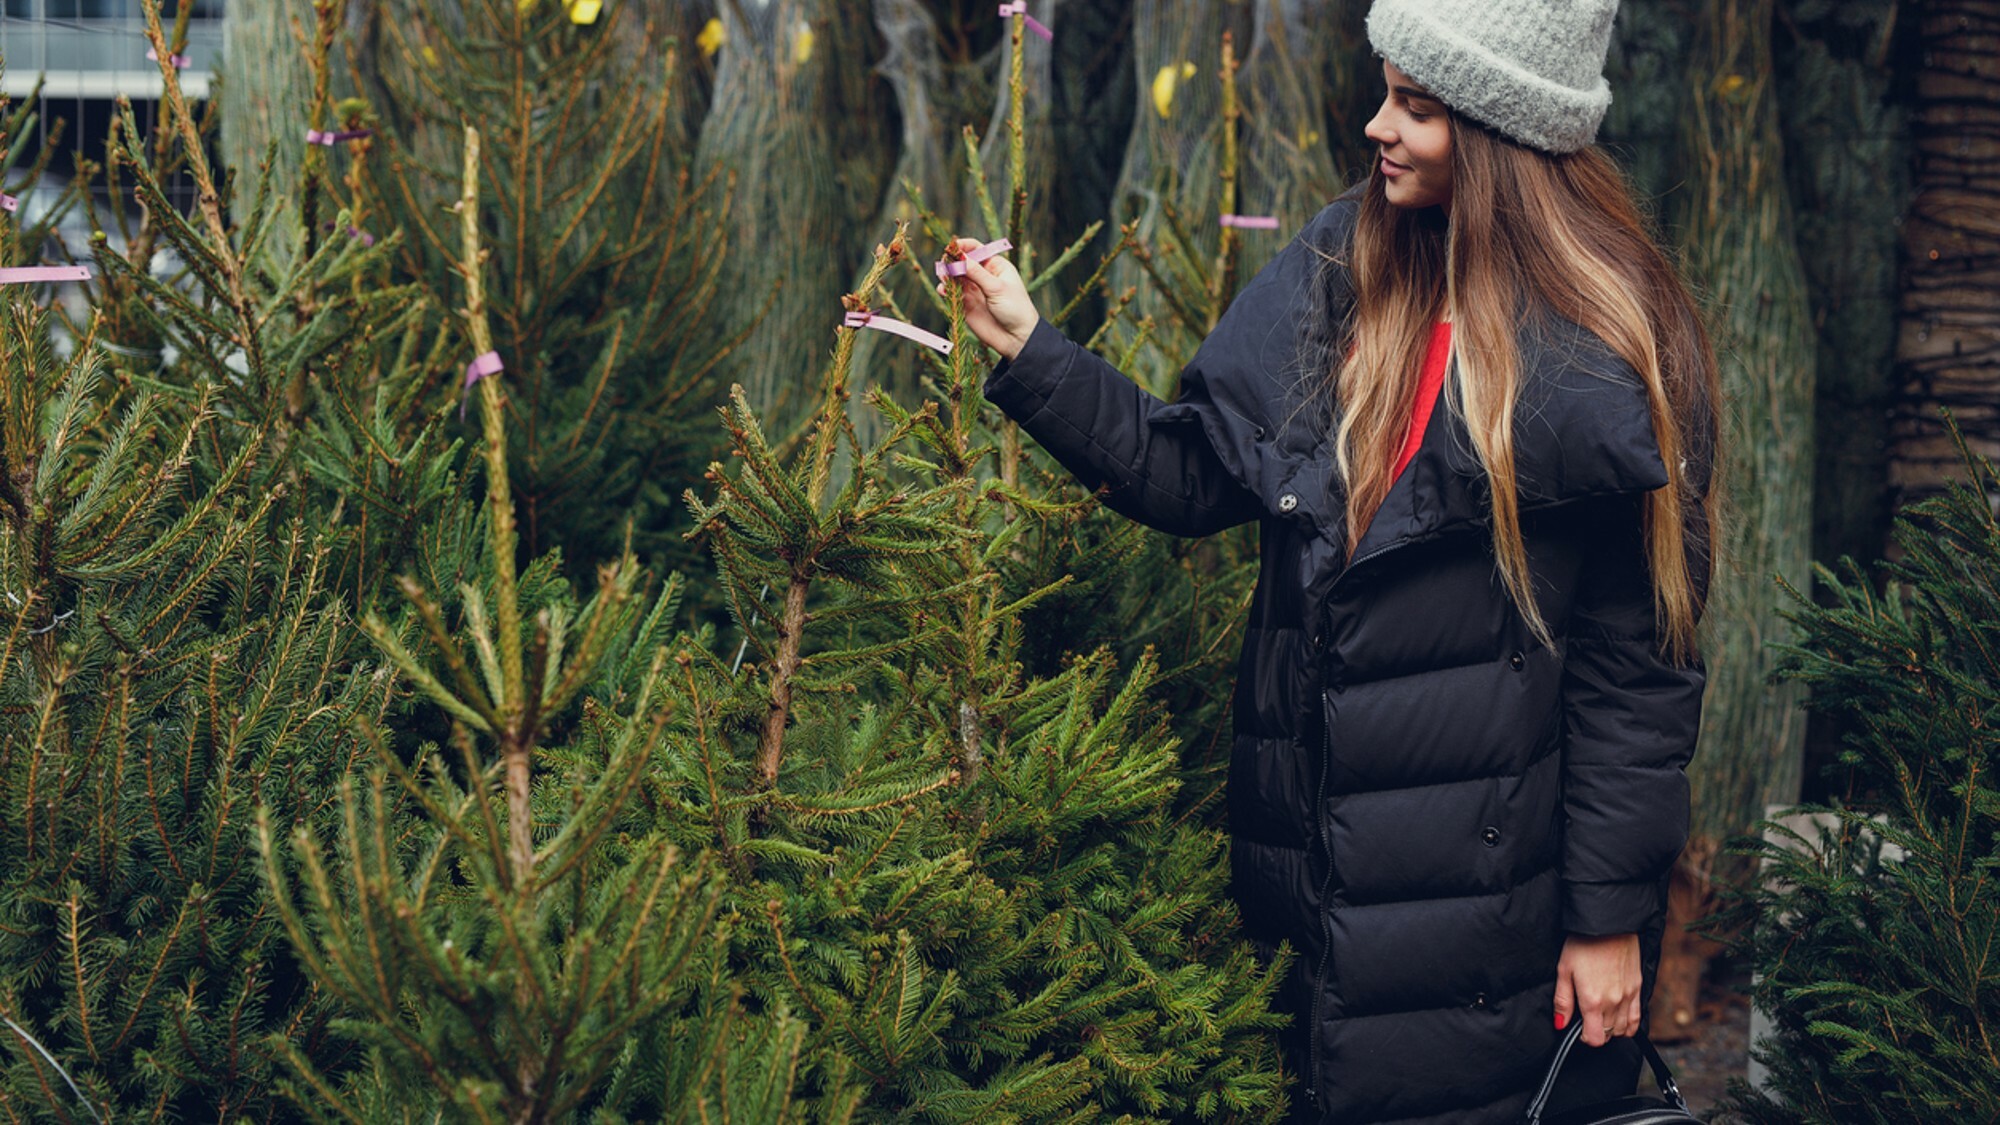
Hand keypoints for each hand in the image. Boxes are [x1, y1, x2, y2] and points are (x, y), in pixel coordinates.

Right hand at [935, 237, 1039, 359]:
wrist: (1016, 338)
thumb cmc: (1015, 309)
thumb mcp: (997, 287)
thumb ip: (976, 272)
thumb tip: (959, 256)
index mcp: (995, 265)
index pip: (976, 249)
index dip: (962, 246)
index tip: (952, 247)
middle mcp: (983, 275)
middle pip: (962, 261)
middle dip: (951, 261)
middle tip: (945, 264)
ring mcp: (973, 290)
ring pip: (954, 277)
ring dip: (946, 275)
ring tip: (944, 277)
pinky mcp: (966, 304)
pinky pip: (952, 293)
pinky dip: (945, 290)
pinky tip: (944, 291)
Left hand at [1553, 933, 1641, 1047]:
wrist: (1609, 923)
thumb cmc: (1583, 944)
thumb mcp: (1564, 970)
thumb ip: (1563, 1001)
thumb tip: (1560, 1025)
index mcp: (1593, 1001)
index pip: (1594, 1039)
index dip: (1583, 1038)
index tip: (1578, 1028)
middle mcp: (1614, 1003)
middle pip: (1608, 1035)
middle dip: (1596, 1032)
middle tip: (1586, 1018)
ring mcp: (1629, 996)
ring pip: (1623, 1029)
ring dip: (1611, 1028)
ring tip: (1600, 1015)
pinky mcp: (1638, 987)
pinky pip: (1637, 1017)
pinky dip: (1628, 1023)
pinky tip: (1619, 1017)